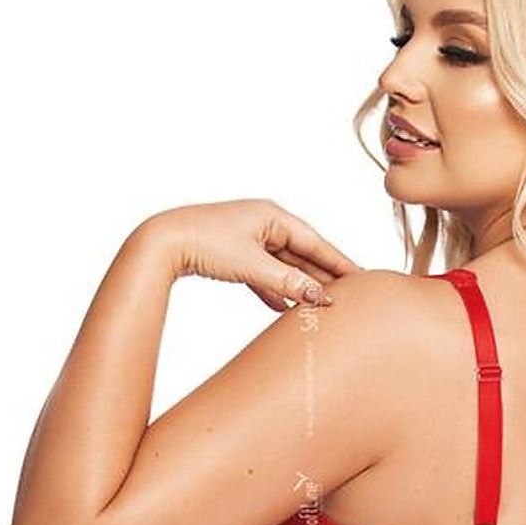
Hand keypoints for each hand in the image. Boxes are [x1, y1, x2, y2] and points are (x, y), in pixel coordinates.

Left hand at [140, 198, 364, 310]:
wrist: (163, 242)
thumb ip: (290, 282)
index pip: (316, 242)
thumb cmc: (206, 243)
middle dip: (323, 276)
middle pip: (303, 254)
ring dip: (300, 286)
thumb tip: (320, 297)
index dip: (339, 262)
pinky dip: (275, 290)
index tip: (362, 278)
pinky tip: (284, 309)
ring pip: (284, 266)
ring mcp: (249, 239)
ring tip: (321, 306)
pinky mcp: (235, 256)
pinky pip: (264, 275)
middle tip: (348, 296)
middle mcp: (263, 223)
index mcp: (272, 215)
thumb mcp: (253, 265)